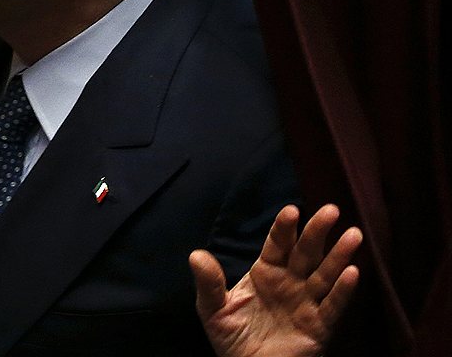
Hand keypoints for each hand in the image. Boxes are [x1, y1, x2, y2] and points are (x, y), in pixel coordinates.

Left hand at [190, 204, 361, 356]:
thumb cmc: (232, 338)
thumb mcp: (213, 310)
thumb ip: (208, 283)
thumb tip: (195, 255)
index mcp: (265, 272)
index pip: (277, 244)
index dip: (284, 228)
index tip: (291, 211)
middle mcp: (290, 282)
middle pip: (305, 253)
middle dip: (317, 232)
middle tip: (330, 210)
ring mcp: (306, 303)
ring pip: (325, 275)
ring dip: (339, 256)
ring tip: (353, 234)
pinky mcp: (319, 326)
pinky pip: (333, 306)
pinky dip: (343, 290)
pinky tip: (352, 273)